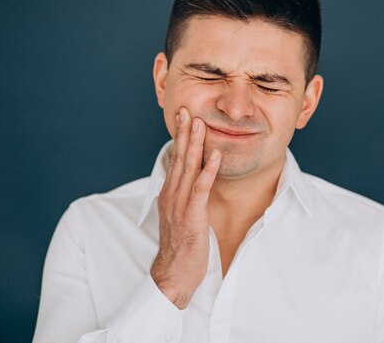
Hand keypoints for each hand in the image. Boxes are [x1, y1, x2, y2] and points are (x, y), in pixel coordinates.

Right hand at [150, 107, 220, 308]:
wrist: (173, 274)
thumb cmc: (180, 246)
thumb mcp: (181, 215)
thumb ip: (185, 196)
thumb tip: (193, 180)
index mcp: (169, 194)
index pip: (175, 160)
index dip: (180, 138)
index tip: (184, 117)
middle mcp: (171, 195)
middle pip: (179, 158)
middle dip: (184, 133)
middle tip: (187, 109)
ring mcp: (179, 205)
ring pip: (187, 168)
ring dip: (195, 144)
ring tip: (200, 123)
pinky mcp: (191, 216)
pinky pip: (200, 189)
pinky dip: (208, 171)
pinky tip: (214, 155)